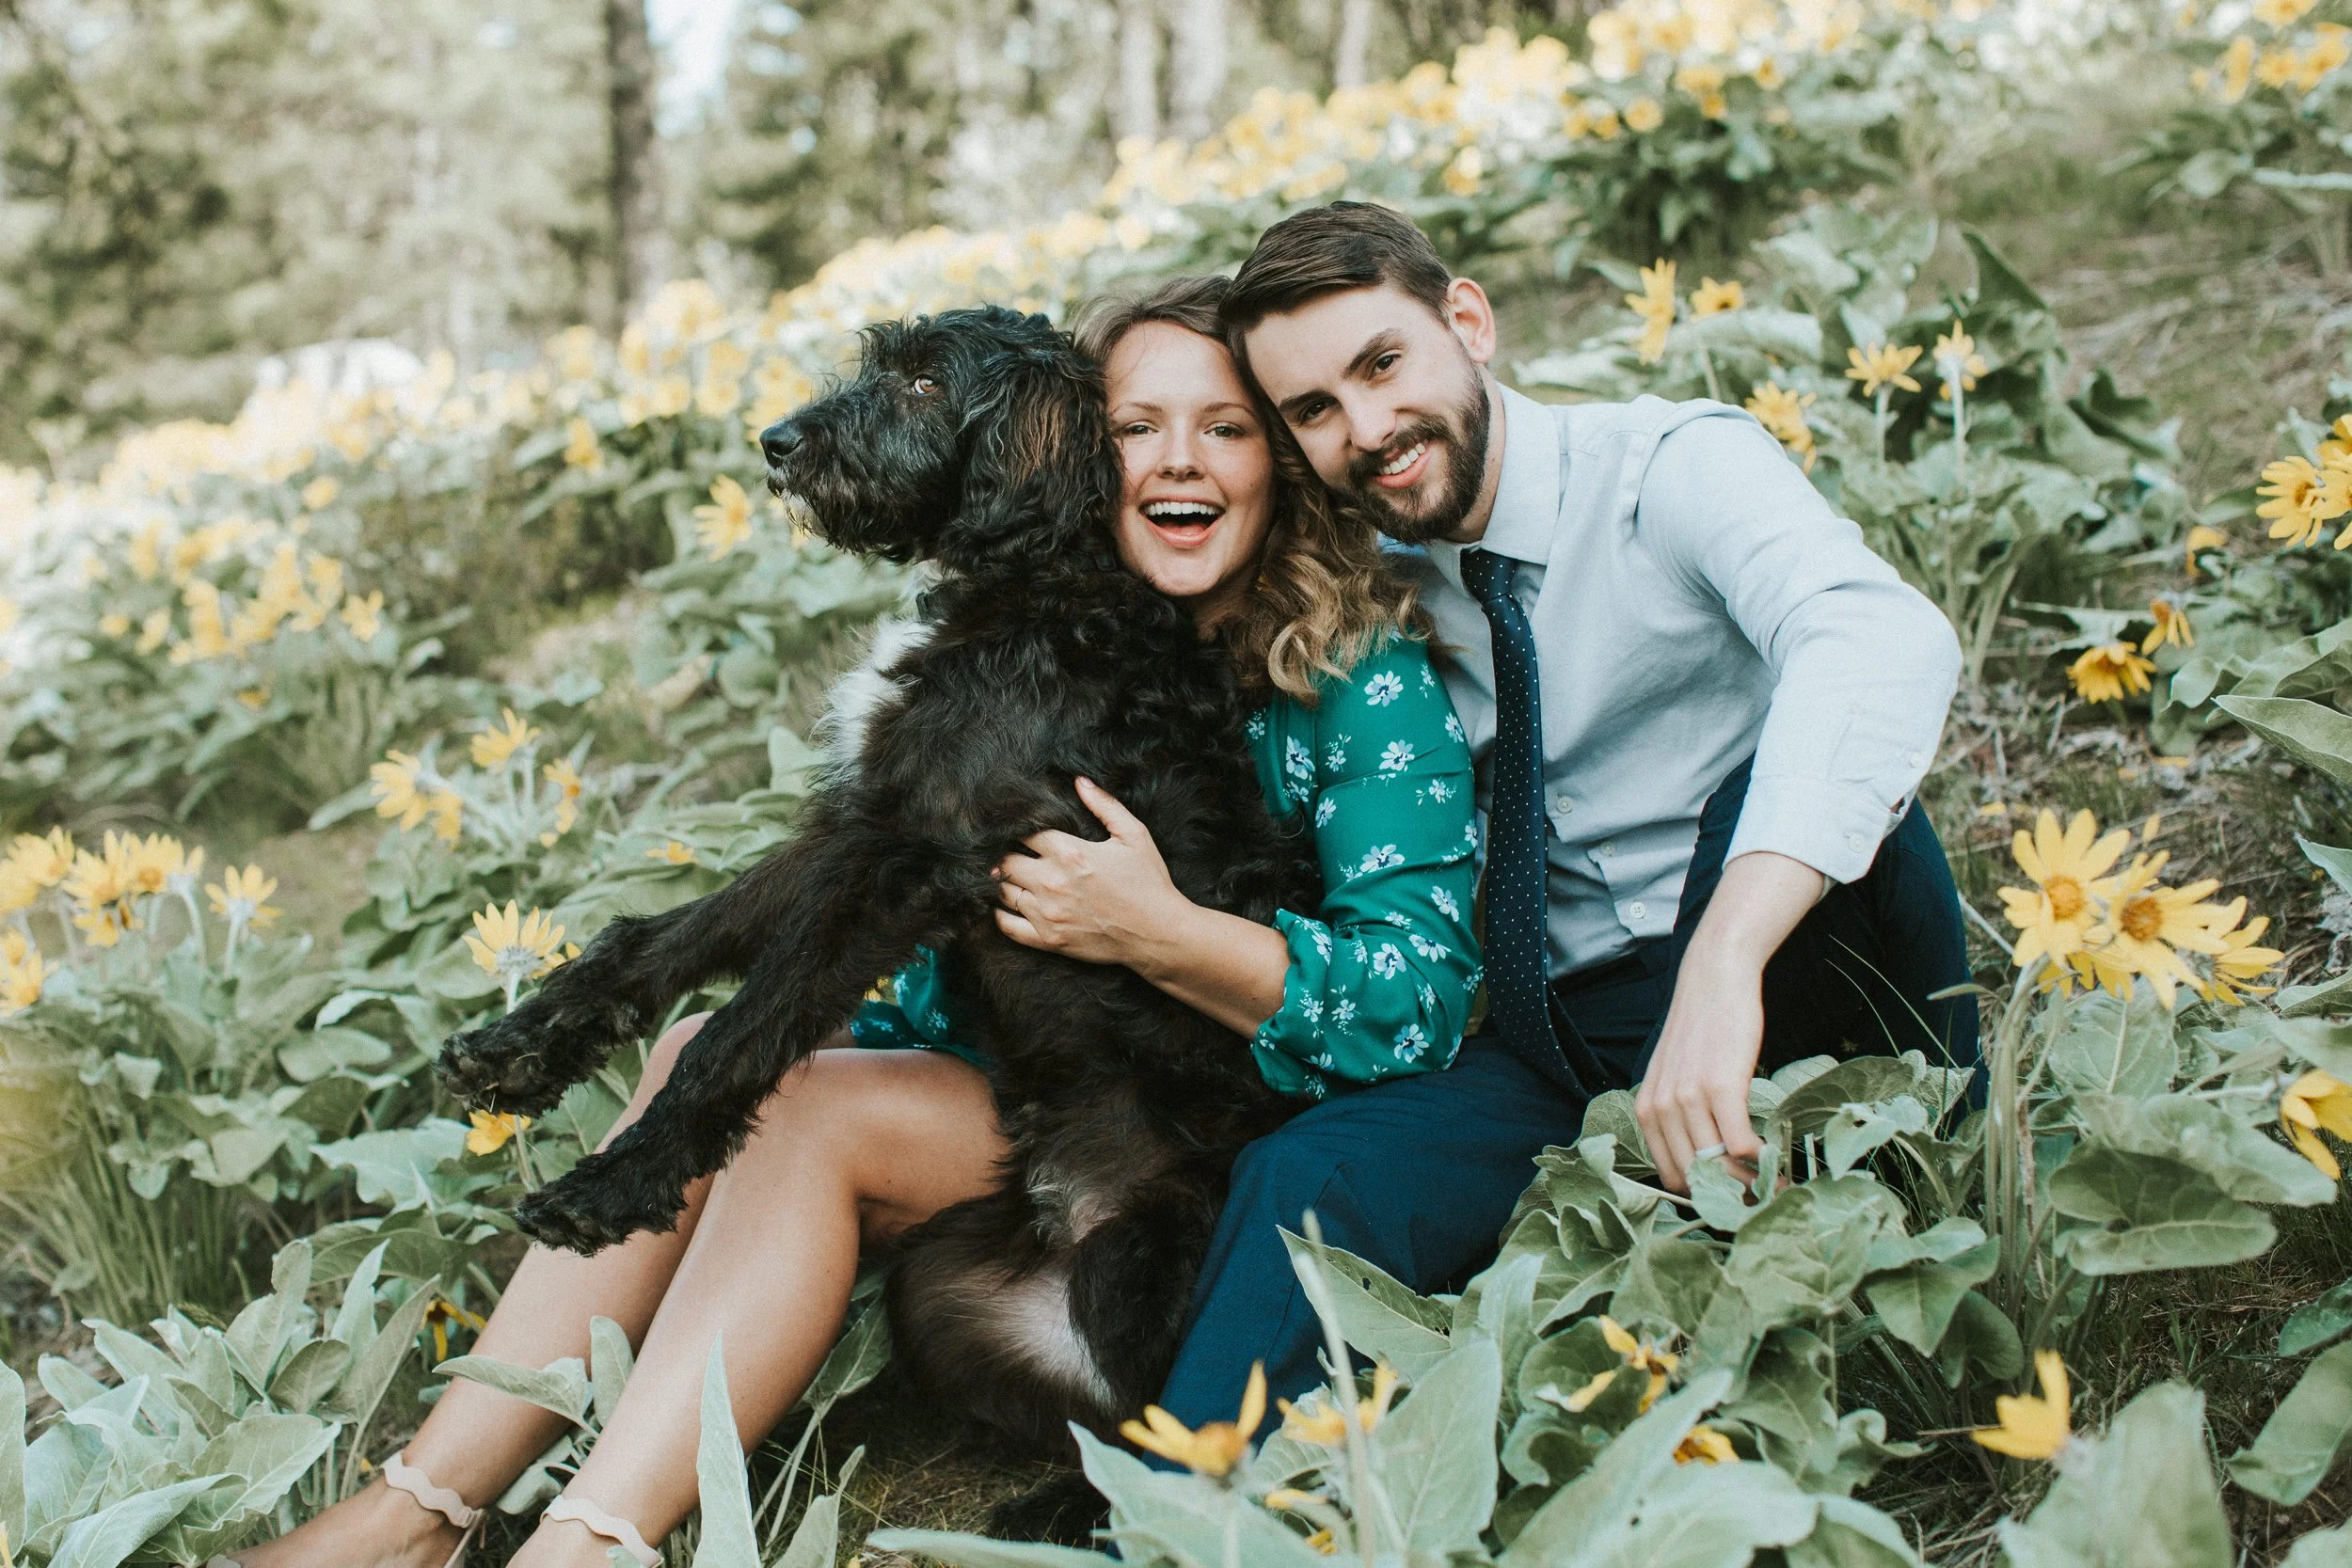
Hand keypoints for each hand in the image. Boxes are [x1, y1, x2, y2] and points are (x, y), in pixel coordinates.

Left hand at [995, 778, 1190, 966]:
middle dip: (1006, 854)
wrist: (1159, 934)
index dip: (1020, 827)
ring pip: (1003, 891)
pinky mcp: (1048, 940)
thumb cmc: (1149, 883)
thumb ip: (1105, 806)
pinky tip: (1004, 906)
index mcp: (1070, 853)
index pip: (1025, 832)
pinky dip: (1000, 915)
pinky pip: (1008, 926)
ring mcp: (1048, 913)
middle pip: (1006, 861)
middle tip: (1011, 852)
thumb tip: (1080, 781)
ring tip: (1009, 876)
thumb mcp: (1134, 836)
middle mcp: (1052, 882)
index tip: (1020, 828)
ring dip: (1004, 881)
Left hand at [1634, 951, 1765, 1195]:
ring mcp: (1688, 1099)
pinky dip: (1761, 1159)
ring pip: (1720, 1165)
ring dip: (1752, 1182)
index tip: (1733, 1201)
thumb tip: (1708, 1159)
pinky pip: (1741, 1143)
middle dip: (1730, 1196)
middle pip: (1696, 1177)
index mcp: (1646, 1112)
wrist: (1714, 980)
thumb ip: (1680, 1114)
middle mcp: (1660, 1110)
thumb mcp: (1675, 1076)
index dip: (1705, 1195)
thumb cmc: (1702, 1030)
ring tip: (1776, 1184)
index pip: (1672, 1176)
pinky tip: (1775, 1157)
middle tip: (1761, 1199)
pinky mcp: (1720, 1087)